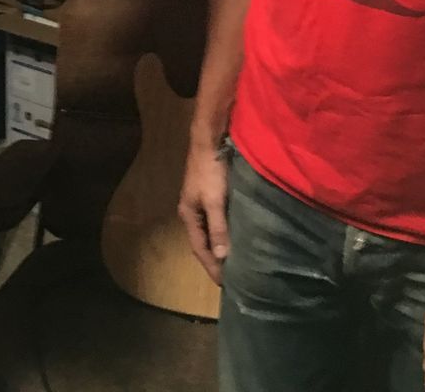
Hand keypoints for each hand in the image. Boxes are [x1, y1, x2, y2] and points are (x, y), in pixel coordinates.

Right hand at [177, 143, 230, 283]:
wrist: (209, 141)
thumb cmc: (210, 171)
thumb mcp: (215, 201)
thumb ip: (218, 227)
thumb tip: (222, 256)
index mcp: (189, 215)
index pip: (200, 249)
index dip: (212, 267)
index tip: (225, 284)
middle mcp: (192, 211)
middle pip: (203, 242)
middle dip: (215, 260)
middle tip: (232, 278)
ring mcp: (201, 202)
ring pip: (211, 232)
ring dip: (220, 247)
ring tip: (235, 262)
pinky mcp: (211, 195)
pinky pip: (217, 221)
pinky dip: (225, 233)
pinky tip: (236, 237)